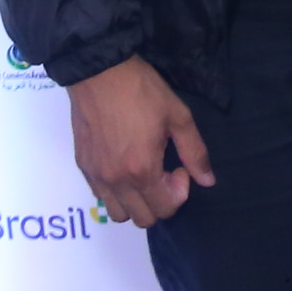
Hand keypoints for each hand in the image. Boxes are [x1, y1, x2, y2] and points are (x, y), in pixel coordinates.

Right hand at [68, 54, 213, 225]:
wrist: (100, 71)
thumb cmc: (142, 91)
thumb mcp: (179, 118)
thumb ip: (195, 153)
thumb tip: (208, 181)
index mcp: (141, 170)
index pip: (164, 209)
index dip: (179, 193)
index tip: (180, 168)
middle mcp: (115, 180)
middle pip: (142, 219)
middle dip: (160, 202)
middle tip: (165, 172)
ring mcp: (95, 175)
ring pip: (118, 213)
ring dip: (136, 202)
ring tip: (144, 174)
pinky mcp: (83, 165)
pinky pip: (100, 196)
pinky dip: (116, 192)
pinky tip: (125, 167)